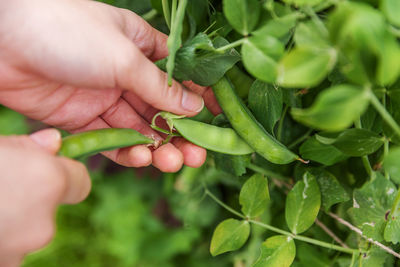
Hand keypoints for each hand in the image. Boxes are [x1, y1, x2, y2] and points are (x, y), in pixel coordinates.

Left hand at [0, 0, 220, 171]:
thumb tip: (194, 107)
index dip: (199, 97)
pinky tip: (142, 159)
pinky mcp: (83, 117)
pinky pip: (112, 138)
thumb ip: (159, 87)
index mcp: (141, 46)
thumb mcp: (124, 57)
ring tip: (173, 162)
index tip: (217, 119)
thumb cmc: (68, 31)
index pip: (178, 75)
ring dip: (158, 147)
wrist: (2, 39)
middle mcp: (125, 72)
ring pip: (140, 127)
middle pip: (161, 108)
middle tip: (197, 154)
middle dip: (181, 132)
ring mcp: (105, 96)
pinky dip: (128, 151)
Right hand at [0, 129, 90, 266]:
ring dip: (16, 220)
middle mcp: (44, 224)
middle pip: (54, 207)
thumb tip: (54, 141)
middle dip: (35, 198)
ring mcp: (21, 253)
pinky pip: (11, 248)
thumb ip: (29, 146)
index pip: (81, 181)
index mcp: (47, 183)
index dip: (64, 174)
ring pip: (31, 230)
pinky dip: (3, 237)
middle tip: (5, 188)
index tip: (44, 171)